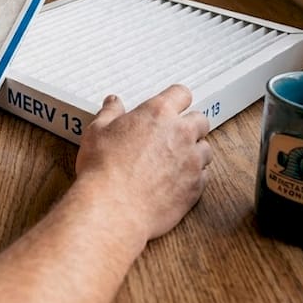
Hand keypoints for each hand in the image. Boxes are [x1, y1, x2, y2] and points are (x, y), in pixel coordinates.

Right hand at [75, 85, 211, 243]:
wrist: (112, 208)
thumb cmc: (103, 168)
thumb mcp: (97, 132)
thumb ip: (110, 113)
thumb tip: (113, 102)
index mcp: (158, 113)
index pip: (182, 94)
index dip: (177, 100)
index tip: (172, 107)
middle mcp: (181, 133)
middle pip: (201, 120)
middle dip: (189, 126)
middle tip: (172, 136)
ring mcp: (192, 161)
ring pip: (205, 149)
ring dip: (194, 152)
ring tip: (174, 161)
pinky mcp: (195, 187)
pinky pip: (204, 176)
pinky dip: (193, 177)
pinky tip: (174, 181)